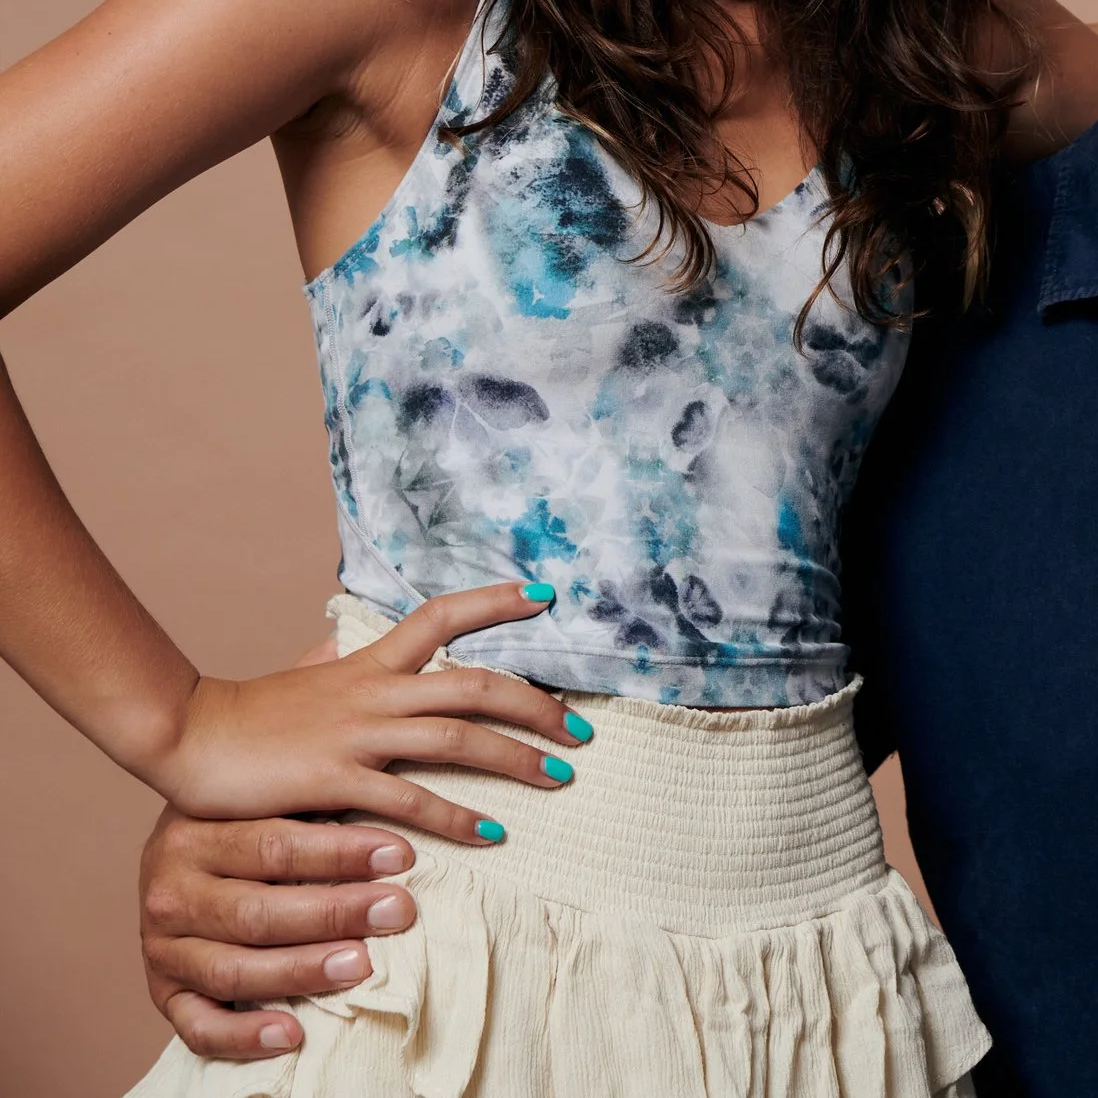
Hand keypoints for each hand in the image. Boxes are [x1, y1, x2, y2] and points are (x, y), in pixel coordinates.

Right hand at [139, 809, 417, 1059]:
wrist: (174, 865)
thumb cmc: (242, 829)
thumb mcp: (262, 804)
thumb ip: (311, 810)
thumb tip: (391, 829)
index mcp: (192, 837)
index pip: (273, 847)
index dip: (340, 853)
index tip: (401, 856)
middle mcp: (170, 895)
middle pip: (256, 913)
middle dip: (333, 914)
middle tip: (396, 911)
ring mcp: (162, 950)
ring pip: (233, 970)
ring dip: (301, 971)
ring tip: (361, 965)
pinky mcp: (164, 995)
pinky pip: (198, 1027)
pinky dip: (243, 1036)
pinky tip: (292, 1033)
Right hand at [145, 583, 587, 845]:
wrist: (185, 736)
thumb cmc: (248, 715)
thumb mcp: (307, 678)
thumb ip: (339, 663)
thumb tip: (347, 634)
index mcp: (369, 663)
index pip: (443, 615)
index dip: (497, 601)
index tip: (548, 595)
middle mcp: (375, 690)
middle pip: (476, 683)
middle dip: (539, 704)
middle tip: (582, 729)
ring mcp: (359, 733)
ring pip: (459, 736)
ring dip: (519, 758)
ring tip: (563, 778)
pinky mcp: (337, 777)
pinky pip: (411, 798)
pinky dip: (458, 815)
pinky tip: (494, 833)